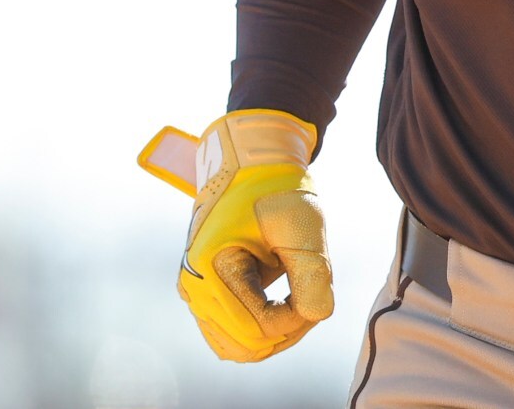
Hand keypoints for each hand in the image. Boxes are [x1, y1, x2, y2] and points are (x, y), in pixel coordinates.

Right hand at [137, 109, 333, 361]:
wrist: (250, 165)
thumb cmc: (276, 189)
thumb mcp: (303, 224)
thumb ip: (312, 272)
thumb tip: (318, 316)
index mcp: (210, 268)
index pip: (258, 328)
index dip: (297, 320)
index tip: (318, 290)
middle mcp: (194, 287)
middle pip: (244, 347)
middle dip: (288, 331)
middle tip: (313, 297)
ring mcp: (196, 293)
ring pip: (236, 347)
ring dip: (276, 333)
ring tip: (302, 298)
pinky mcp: (205, 294)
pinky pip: (231, 333)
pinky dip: (263, 327)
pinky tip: (288, 301)